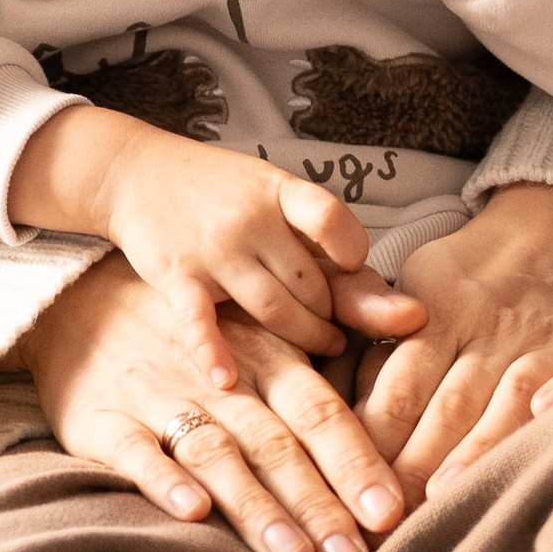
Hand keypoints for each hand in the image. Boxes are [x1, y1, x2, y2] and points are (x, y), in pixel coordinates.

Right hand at [8, 102, 426, 390]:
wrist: (137, 171)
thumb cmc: (225, 195)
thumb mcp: (278, 203)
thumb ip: (337, 255)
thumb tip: (416, 314)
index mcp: (281, 191)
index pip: (332, 219)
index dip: (352, 254)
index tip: (350, 271)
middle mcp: (250, 218)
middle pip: (311, 284)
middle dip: (330, 317)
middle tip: (337, 338)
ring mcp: (213, 248)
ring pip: (273, 309)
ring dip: (302, 338)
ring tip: (318, 350)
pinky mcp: (176, 276)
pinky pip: (199, 320)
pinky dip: (214, 352)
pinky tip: (228, 380)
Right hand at [17, 252, 413, 551]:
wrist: (79, 297)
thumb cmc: (196, 327)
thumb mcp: (264, 320)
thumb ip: (340, 324)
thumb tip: (419, 317)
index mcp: (265, 358)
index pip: (320, 414)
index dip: (356, 464)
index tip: (391, 515)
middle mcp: (219, 380)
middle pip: (276, 447)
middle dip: (317, 506)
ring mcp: (159, 398)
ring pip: (215, 454)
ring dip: (255, 506)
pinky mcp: (103, 419)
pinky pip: (134, 451)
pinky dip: (163, 480)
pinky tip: (192, 512)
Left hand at [355, 180, 552, 502]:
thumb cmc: (473, 274)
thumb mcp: (415, 287)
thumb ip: (379, 351)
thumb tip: (338, 425)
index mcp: (437, 313)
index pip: (397, 387)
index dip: (372, 442)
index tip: (350, 493)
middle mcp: (490, 328)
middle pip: (448, 405)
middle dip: (414, 466)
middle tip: (386, 523)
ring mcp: (546, 338)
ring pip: (509, 398)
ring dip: (477, 447)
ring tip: (447, 497)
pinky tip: (547, 418)